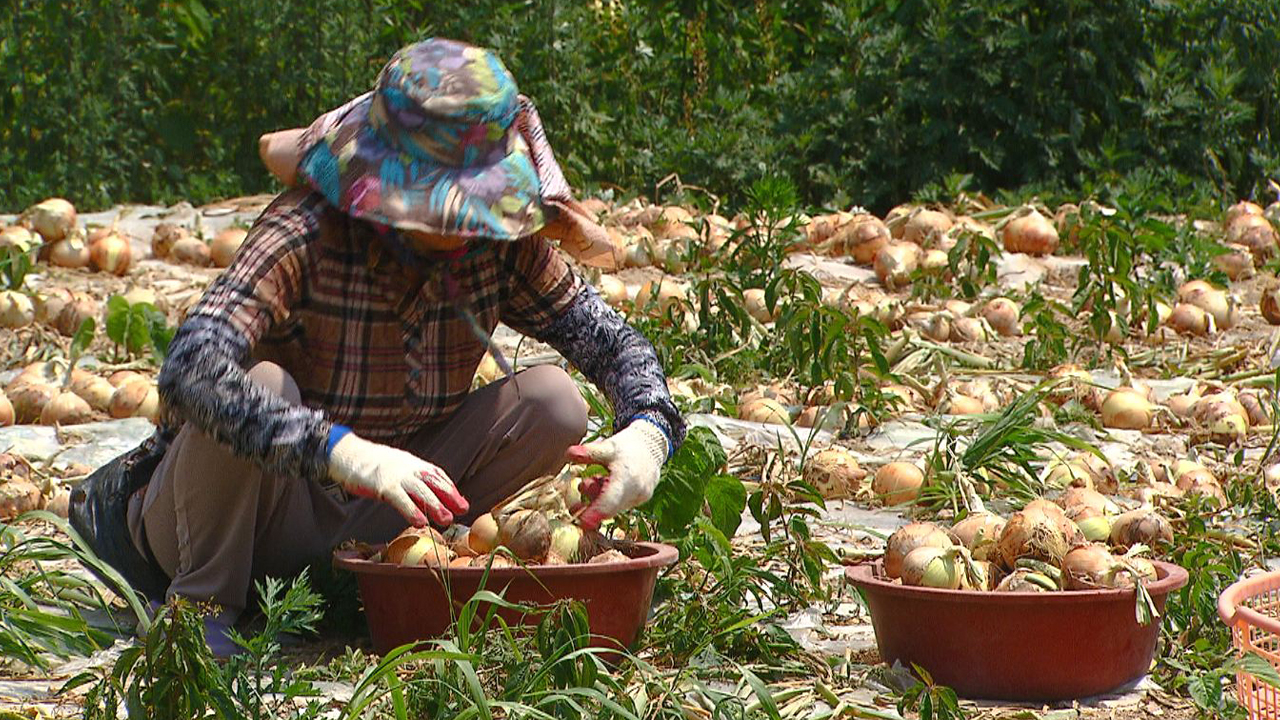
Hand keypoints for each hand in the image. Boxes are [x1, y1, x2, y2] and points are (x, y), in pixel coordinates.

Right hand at [328, 434, 467, 526]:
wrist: (348, 454)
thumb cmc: (372, 465)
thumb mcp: (396, 468)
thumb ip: (410, 479)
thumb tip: (425, 495)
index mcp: (412, 464)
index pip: (437, 475)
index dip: (451, 489)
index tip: (462, 503)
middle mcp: (408, 468)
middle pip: (433, 482)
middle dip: (449, 496)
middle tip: (462, 511)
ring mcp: (396, 476)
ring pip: (420, 491)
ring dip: (435, 505)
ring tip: (446, 519)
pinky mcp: (383, 485)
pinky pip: (400, 499)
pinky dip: (412, 510)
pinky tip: (420, 522)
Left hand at [565, 419, 667, 529]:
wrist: (652, 446)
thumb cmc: (628, 446)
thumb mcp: (607, 446)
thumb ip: (589, 452)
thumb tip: (569, 454)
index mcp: (628, 477)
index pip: (610, 500)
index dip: (596, 513)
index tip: (582, 522)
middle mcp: (637, 491)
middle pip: (610, 507)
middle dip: (592, 504)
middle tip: (581, 488)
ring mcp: (640, 497)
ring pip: (615, 506)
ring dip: (600, 498)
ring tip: (594, 480)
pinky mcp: (641, 499)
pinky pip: (621, 504)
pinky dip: (610, 497)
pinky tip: (606, 483)